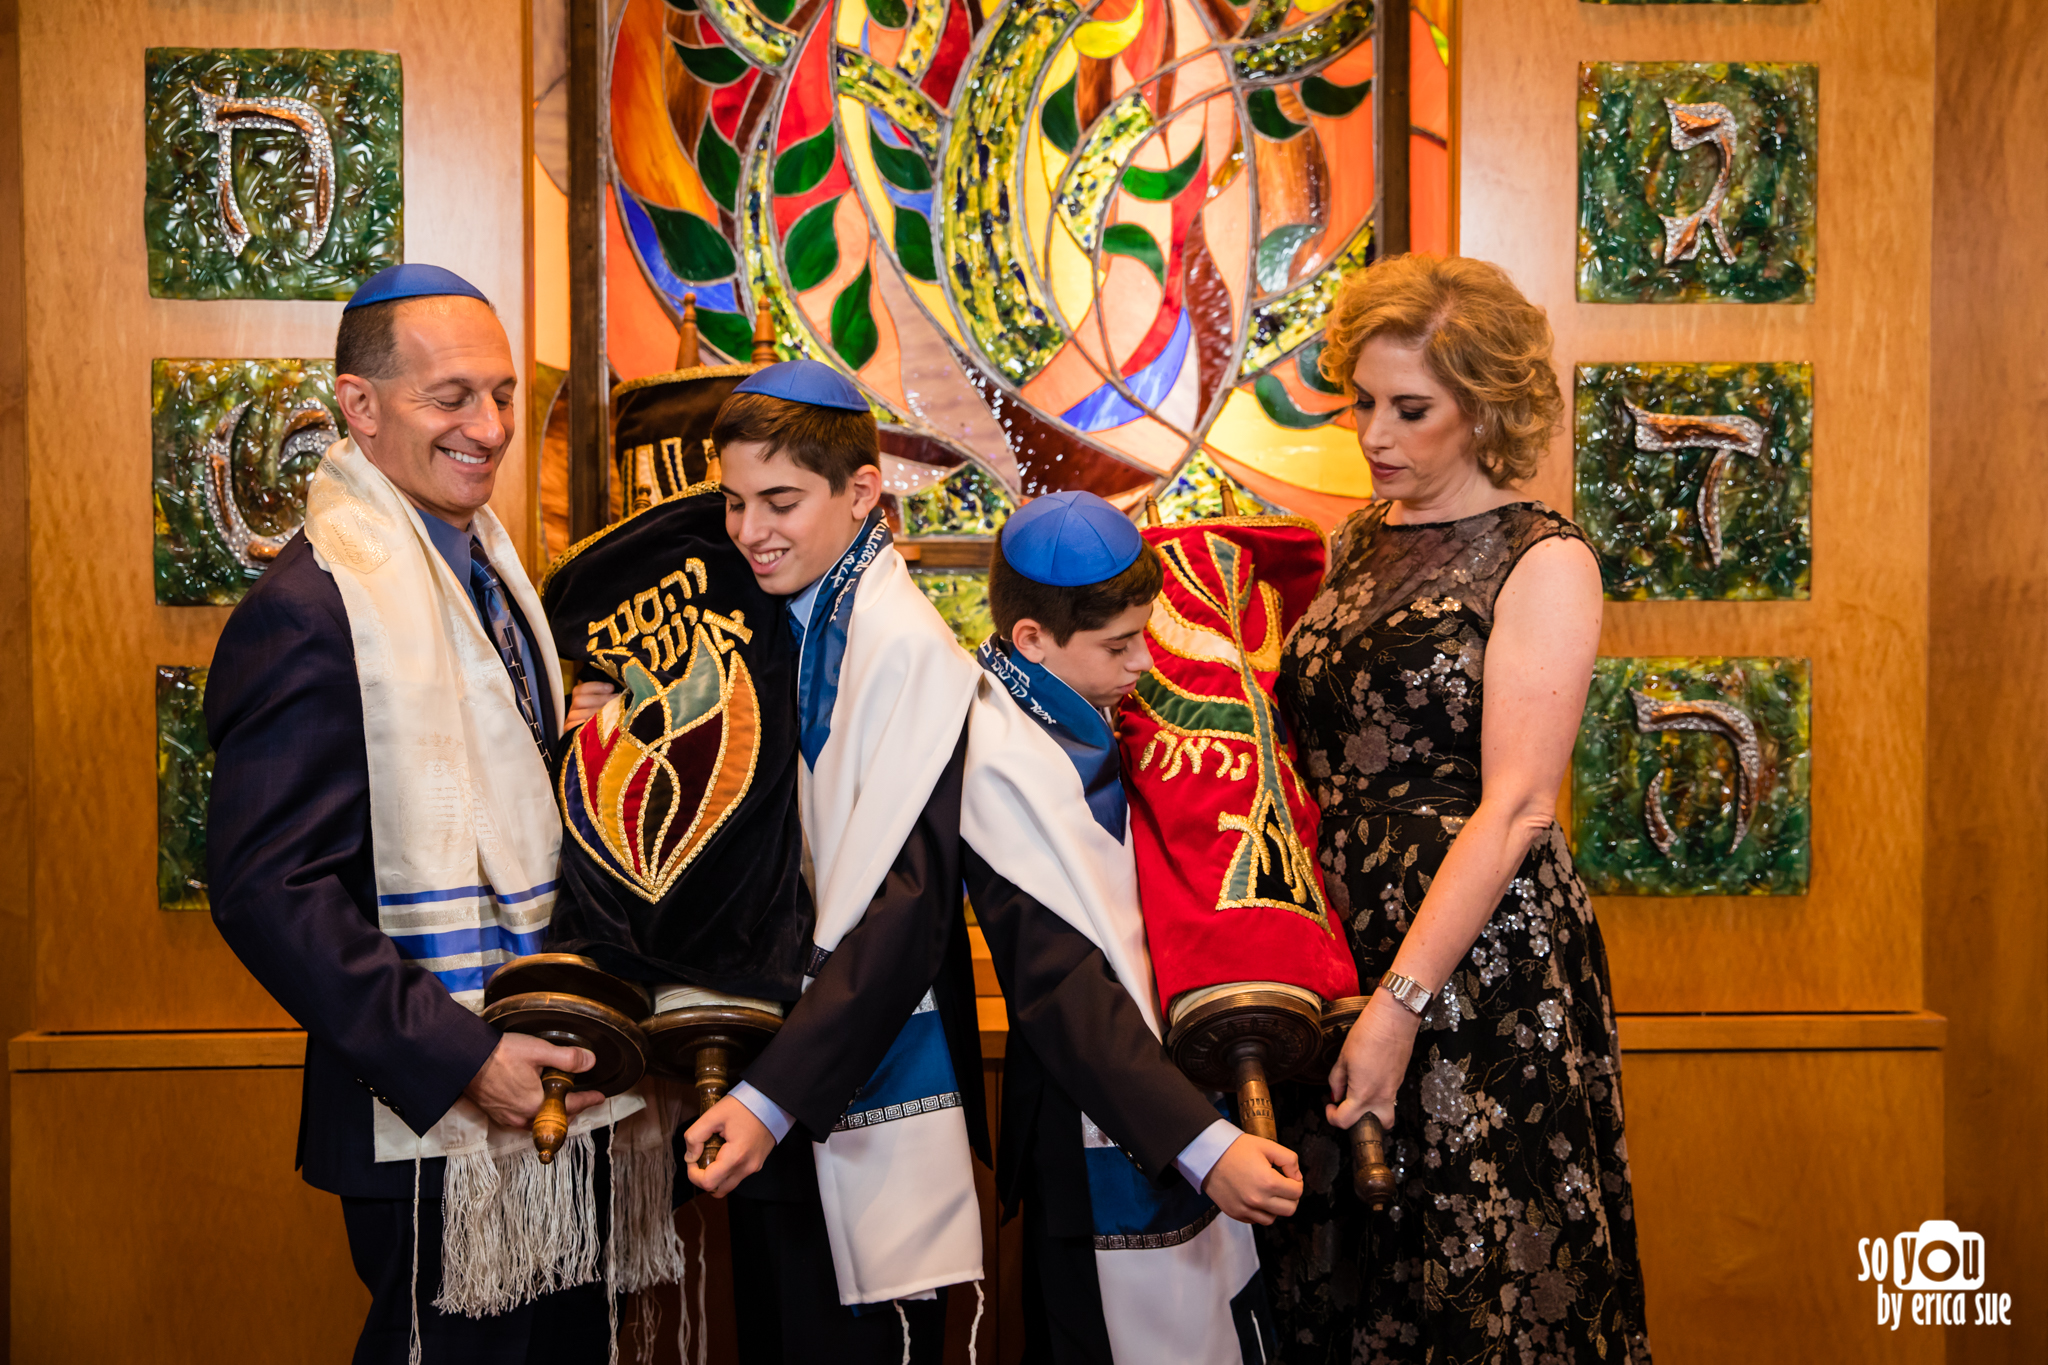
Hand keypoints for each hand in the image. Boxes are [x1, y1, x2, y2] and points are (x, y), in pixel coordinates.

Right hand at [462, 1032, 605, 1129]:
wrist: (463, 1057)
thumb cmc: (499, 1054)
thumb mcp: (539, 1051)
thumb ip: (567, 1058)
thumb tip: (590, 1061)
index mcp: (536, 1104)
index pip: (570, 1106)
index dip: (587, 1100)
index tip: (599, 1098)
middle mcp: (522, 1117)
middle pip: (554, 1119)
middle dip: (570, 1110)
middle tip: (581, 1099)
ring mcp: (507, 1117)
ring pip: (537, 1122)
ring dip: (552, 1114)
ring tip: (560, 1103)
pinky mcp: (495, 1113)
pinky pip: (522, 1120)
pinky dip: (534, 1114)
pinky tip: (535, 1103)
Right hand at [565, 679, 620, 727]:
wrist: (593, 740)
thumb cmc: (603, 718)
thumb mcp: (604, 706)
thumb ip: (607, 698)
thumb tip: (616, 692)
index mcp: (579, 699)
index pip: (581, 689)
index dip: (596, 686)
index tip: (612, 688)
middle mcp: (573, 709)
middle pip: (578, 700)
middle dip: (598, 699)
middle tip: (614, 699)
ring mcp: (570, 720)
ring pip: (575, 713)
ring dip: (593, 712)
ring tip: (609, 713)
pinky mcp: (568, 732)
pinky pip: (570, 727)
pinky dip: (580, 724)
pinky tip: (592, 723)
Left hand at [683, 1094, 774, 1196]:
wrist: (772, 1101)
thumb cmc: (744, 1106)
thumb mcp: (713, 1115)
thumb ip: (695, 1136)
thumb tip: (690, 1156)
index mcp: (735, 1157)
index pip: (707, 1183)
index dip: (693, 1175)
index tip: (692, 1158)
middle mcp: (746, 1167)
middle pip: (717, 1190)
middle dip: (703, 1178)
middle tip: (700, 1158)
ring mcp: (754, 1167)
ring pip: (728, 1185)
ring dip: (715, 1176)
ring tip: (712, 1154)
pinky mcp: (757, 1163)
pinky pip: (737, 1176)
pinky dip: (726, 1171)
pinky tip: (725, 1151)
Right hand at [1202, 1134, 1302, 1224]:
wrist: (1208, 1154)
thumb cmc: (1236, 1148)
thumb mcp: (1267, 1145)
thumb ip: (1289, 1159)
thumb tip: (1297, 1177)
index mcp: (1268, 1182)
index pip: (1297, 1192)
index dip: (1296, 1182)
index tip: (1289, 1176)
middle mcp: (1257, 1200)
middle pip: (1289, 1209)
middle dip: (1291, 1197)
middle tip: (1283, 1185)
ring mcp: (1245, 1209)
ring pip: (1273, 1218)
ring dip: (1275, 1207)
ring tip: (1268, 1192)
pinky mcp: (1235, 1213)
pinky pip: (1255, 1220)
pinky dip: (1259, 1212)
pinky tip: (1255, 1197)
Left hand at [1327, 991, 1421, 1130]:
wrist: (1394, 1019)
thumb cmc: (1369, 1034)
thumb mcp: (1343, 1057)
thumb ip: (1336, 1080)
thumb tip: (1336, 1094)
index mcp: (1363, 1093)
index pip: (1346, 1121)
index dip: (1332, 1117)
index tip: (1329, 1107)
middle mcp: (1381, 1097)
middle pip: (1375, 1127)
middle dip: (1360, 1122)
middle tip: (1348, 1106)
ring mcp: (1393, 1090)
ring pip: (1386, 1114)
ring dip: (1373, 1111)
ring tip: (1360, 1094)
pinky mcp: (1399, 1080)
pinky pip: (1389, 1097)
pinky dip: (1379, 1095)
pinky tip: (1370, 1077)